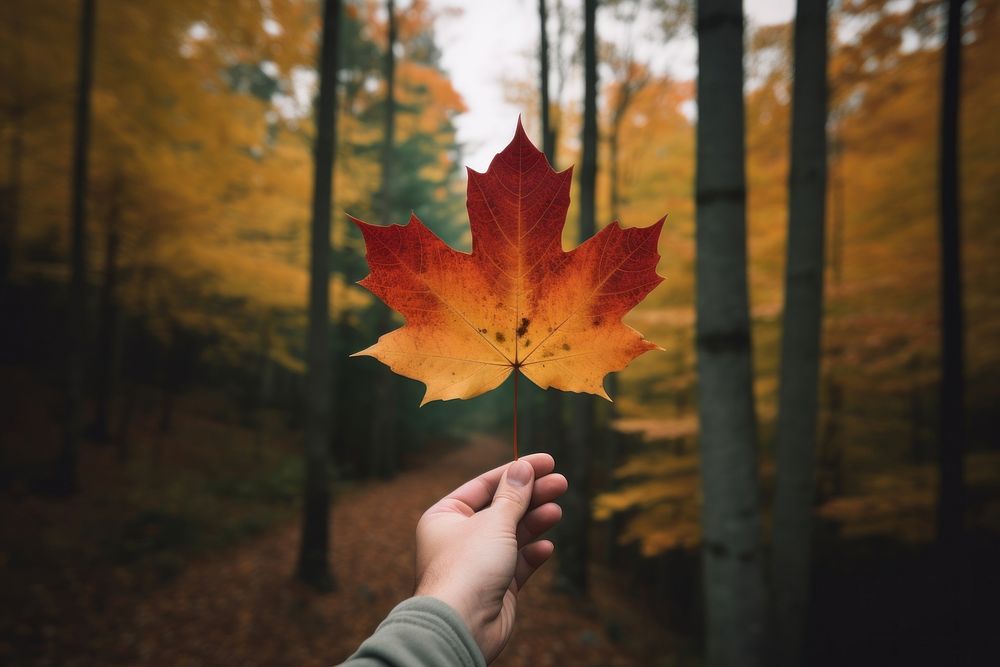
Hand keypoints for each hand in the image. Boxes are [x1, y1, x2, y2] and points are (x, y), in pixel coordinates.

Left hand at [414, 453, 567, 662]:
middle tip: (561, 483)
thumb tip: (523, 467)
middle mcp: (458, 538)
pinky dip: (532, 554)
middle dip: (531, 496)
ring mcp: (477, 564)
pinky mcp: (494, 587)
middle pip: (501, 508)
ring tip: (557, 511)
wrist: (462, 626)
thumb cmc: (468, 568)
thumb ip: (513, 495)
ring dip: (535, 522)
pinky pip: (516, 564)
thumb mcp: (494, 522)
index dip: (517, 471)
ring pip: (511, 535)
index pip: (485, 485)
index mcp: (445, 516)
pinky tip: (547, 548)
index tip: (547, 461)